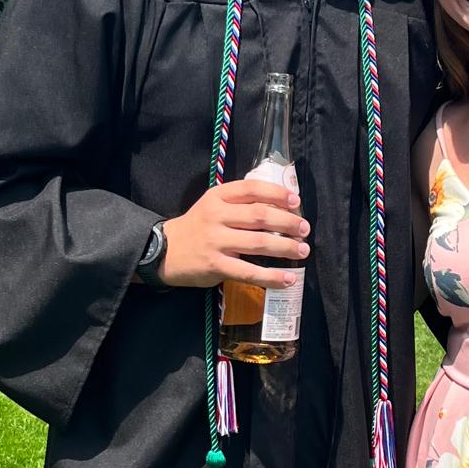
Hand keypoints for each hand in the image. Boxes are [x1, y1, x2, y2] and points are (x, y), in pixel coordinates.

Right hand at [160, 177, 309, 289]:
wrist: (163, 251)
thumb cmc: (197, 227)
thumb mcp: (212, 206)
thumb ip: (238, 204)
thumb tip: (279, 207)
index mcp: (218, 197)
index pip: (251, 189)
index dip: (277, 193)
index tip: (296, 201)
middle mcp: (216, 216)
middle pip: (260, 215)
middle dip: (288, 222)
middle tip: (304, 229)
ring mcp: (216, 241)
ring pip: (258, 242)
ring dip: (285, 247)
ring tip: (303, 250)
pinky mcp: (216, 265)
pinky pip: (249, 272)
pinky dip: (271, 276)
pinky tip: (288, 278)